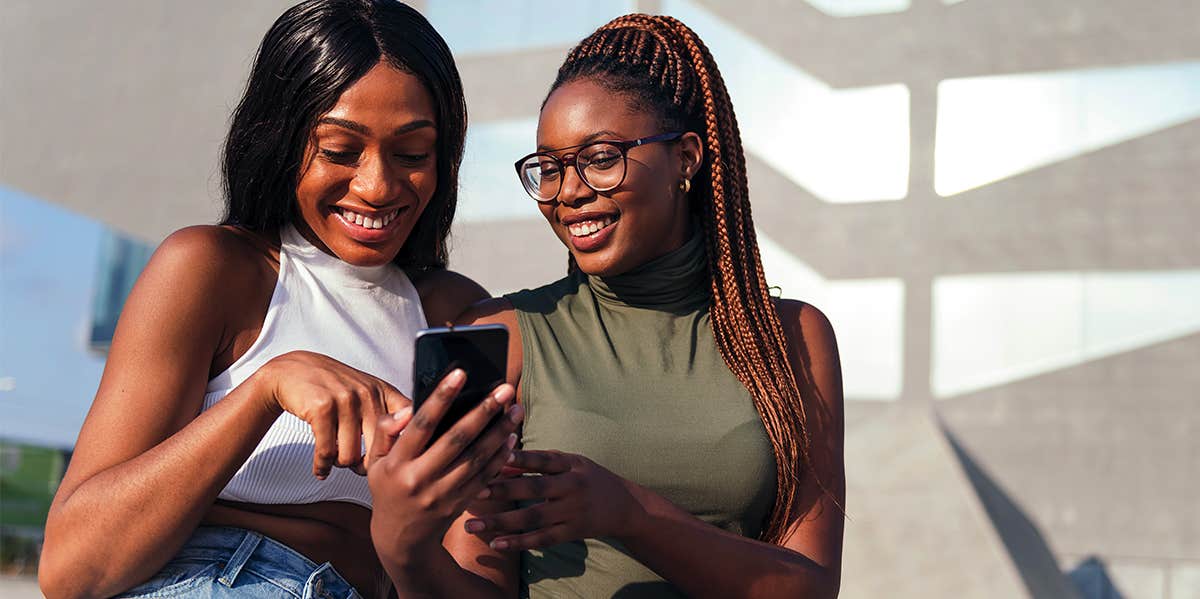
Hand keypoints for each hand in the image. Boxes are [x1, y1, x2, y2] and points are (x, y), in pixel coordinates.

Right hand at [253, 350, 409, 478]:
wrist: (294, 370)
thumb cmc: (332, 387)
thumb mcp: (365, 391)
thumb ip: (387, 413)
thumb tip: (402, 448)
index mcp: (382, 391)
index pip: (407, 421)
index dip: (403, 445)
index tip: (393, 459)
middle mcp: (367, 394)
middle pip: (377, 450)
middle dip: (366, 465)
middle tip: (358, 468)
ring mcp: (345, 400)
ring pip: (349, 456)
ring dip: (340, 464)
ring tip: (335, 461)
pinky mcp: (322, 409)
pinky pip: (326, 452)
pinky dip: (322, 466)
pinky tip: (321, 468)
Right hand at [368, 369, 523, 558]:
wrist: (400, 537)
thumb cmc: (389, 488)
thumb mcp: (377, 461)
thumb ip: (388, 431)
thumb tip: (411, 408)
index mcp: (398, 462)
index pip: (422, 424)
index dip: (442, 397)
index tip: (460, 373)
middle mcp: (421, 478)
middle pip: (458, 439)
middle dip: (484, 411)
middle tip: (505, 389)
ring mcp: (442, 493)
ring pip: (477, 458)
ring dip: (500, 432)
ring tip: (516, 410)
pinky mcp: (459, 503)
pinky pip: (485, 477)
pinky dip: (500, 457)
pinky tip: (511, 437)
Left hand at [463, 450, 644, 550]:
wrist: (625, 507)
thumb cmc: (589, 478)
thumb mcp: (571, 463)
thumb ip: (539, 461)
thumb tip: (503, 459)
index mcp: (572, 465)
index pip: (543, 460)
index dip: (521, 458)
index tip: (496, 455)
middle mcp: (573, 487)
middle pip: (534, 489)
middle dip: (503, 491)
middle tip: (473, 490)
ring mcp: (573, 512)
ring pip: (533, 518)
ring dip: (501, 522)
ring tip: (471, 525)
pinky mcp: (572, 533)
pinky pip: (541, 539)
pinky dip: (518, 542)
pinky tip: (496, 543)